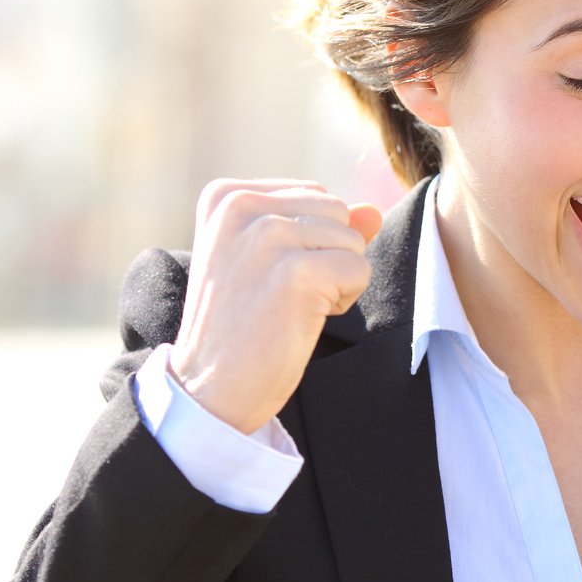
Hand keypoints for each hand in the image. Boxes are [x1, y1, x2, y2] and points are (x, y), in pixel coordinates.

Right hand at [168, 179, 382, 434]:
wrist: (210, 385)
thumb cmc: (241, 323)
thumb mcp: (270, 259)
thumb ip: (319, 225)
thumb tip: (371, 211)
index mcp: (227, 196)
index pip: (314, 195)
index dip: (310, 240)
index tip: (266, 274)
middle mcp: (241, 206)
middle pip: (337, 212)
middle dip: (328, 255)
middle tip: (282, 293)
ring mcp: (268, 236)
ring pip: (353, 240)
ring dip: (336, 279)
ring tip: (289, 306)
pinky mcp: (297, 271)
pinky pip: (359, 269)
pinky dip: (344, 299)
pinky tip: (302, 318)